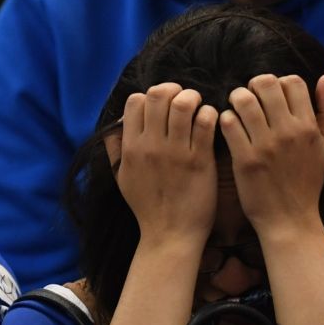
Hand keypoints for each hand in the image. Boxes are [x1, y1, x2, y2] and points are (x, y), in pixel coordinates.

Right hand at [108, 82, 219, 244]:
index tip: (162, 108)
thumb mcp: (122, 178)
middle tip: (184, 100)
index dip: (150, 97)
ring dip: (193, 98)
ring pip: (183, 104)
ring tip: (198, 107)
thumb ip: (116, 152)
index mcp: (132, 148)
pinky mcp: (200, 160)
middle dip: (173, 90)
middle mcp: (151, 146)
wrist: (170, 235)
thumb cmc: (147, 208)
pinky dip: (210, 114)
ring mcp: (176, 152)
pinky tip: (211, 122)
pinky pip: (205, 122)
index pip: (136, 101)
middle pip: (158, 95)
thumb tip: (112, 130)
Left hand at [221, 73, 323, 236]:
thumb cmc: (308, 182)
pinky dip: (226, 120)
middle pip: (265, 83)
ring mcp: (265, 145)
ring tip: (238, 111)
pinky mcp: (244, 159)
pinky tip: (231, 129)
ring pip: (243, 99)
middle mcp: (288, 132)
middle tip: (251, 99)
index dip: (280, 82)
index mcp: (309, 127)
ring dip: (236, 100)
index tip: (273, 97)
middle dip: (254, 86)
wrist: (291, 220)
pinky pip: (228, 123)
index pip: (292, 82)